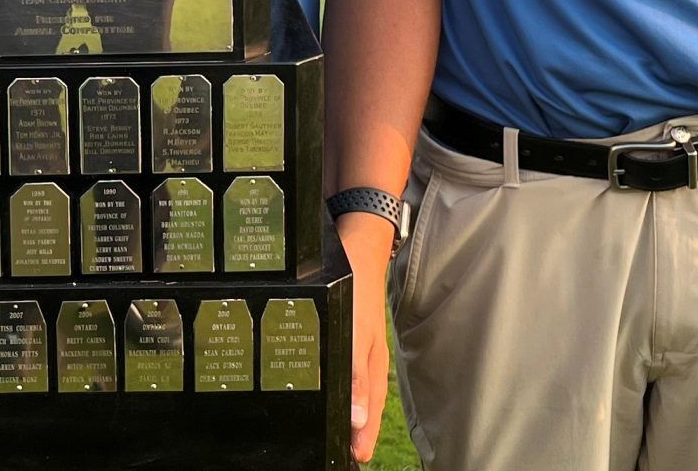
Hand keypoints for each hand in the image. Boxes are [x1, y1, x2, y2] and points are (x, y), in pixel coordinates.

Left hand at [337, 212, 397, 461]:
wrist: (356, 248)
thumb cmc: (357, 289)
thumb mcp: (355, 334)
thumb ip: (356, 377)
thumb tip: (358, 420)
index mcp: (372, 365)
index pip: (370, 412)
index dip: (363, 438)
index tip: (355, 458)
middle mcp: (364, 359)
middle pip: (362, 404)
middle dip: (355, 429)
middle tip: (343, 452)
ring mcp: (355, 347)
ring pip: (351, 387)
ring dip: (346, 409)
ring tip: (335, 431)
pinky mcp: (345, 334)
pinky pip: (341, 367)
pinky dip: (337, 384)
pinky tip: (325, 388)